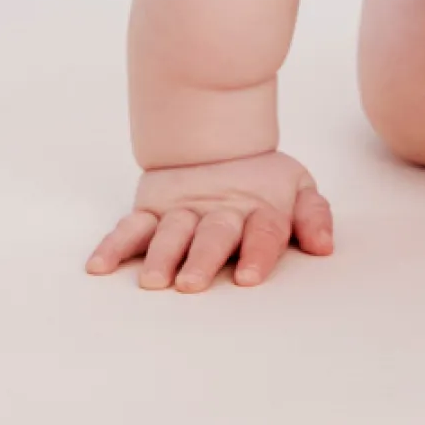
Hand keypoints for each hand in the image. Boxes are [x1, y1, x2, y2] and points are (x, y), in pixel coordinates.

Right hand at [84, 149, 333, 290]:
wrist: (217, 140)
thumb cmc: (262, 181)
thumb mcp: (298, 188)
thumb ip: (313, 216)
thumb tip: (324, 246)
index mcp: (259, 209)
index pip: (263, 231)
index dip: (258, 252)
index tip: (248, 277)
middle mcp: (219, 212)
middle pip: (213, 235)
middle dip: (202, 259)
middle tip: (191, 284)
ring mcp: (183, 211)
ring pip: (170, 233)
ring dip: (160, 256)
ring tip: (153, 281)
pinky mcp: (152, 209)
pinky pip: (130, 227)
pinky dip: (113, 245)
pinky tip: (99, 266)